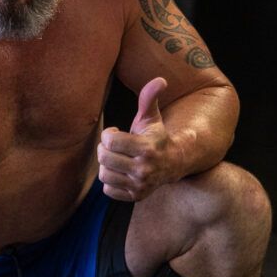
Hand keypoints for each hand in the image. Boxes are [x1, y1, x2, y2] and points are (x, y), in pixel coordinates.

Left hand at [98, 77, 177, 201]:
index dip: (108, 134)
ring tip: (117, 159)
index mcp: (146, 147)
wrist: (172, 164)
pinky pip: (108, 190)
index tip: (115, 133)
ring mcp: (140, 185)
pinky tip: (121, 172)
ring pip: (104, 175)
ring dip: (107, 165)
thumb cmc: (156, 137)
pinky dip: (111, 181)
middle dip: (105, 149)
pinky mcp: (135, 197)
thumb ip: (150, 98)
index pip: (110, 141)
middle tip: (114, 146)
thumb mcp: (152, 117)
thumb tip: (160, 80)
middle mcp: (144, 169)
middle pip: (104, 158)